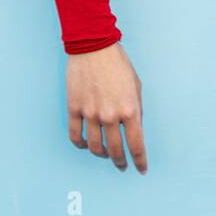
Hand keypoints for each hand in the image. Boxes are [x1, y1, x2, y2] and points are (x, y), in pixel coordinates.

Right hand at [66, 43, 146, 173]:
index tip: (141, 169)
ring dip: (101, 154)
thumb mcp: (136, 86)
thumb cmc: (118, 63)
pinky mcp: (74, 108)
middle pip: (115, 150)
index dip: (140, 161)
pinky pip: (75, 135)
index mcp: (130, 110)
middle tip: (123, 165)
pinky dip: (80, 144)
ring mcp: (90, 113)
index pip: (136, 145)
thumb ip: (136, 110)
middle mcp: (110, 115)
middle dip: (120, 162)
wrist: (93, 46)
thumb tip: (135, 130)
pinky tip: (85, 145)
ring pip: (94, 146)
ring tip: (105, 154)